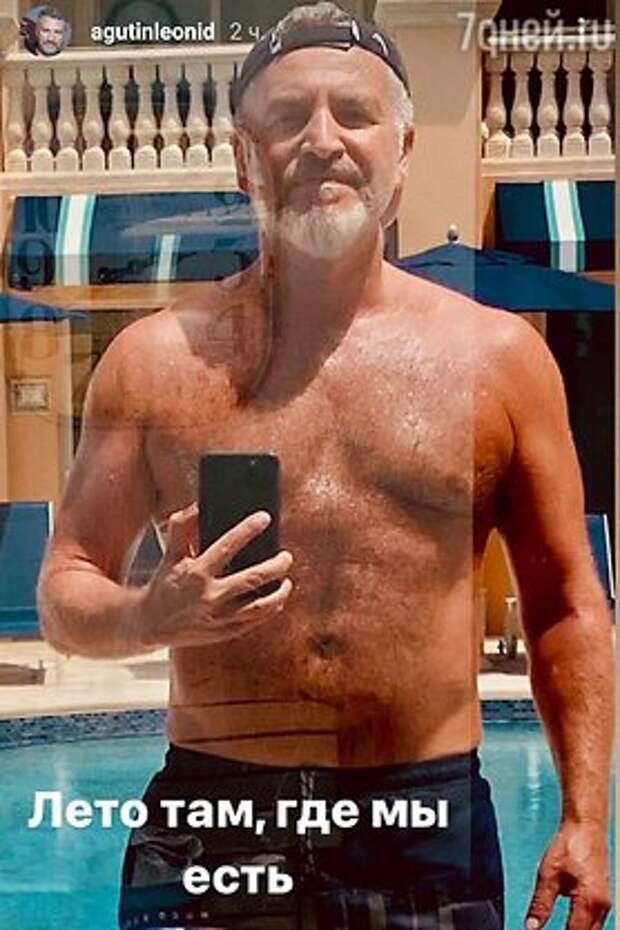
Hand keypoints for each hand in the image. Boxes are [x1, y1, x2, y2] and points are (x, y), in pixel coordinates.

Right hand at [137, 503, 292, 647]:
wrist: (150, 624)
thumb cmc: (164, 585)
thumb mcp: (169, 555)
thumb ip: (181, 528)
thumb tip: (197, 506)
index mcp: (197, 572)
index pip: (227, 546)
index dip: (248, 529)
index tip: (264, 518)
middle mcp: (210, 595)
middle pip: (253, 578)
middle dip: (276, 566)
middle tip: (286, 556)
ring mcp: (219, 617)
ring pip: (260, 607)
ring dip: (279, 593)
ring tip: (287, 581)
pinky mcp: (224, 632)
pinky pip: (254, 622)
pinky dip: (269, 611)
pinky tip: (277, 601)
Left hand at [525, 821, 610, 929]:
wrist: (586, 826)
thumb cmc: (570, 844)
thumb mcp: (548, 874)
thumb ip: (540, 904)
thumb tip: (531, 926)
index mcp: (589, 903)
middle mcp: (601, 906)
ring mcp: (605, 902)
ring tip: (561, 928)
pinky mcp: (603, 896)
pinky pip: (596, 921)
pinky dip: (583, 926)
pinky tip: (572, 924)